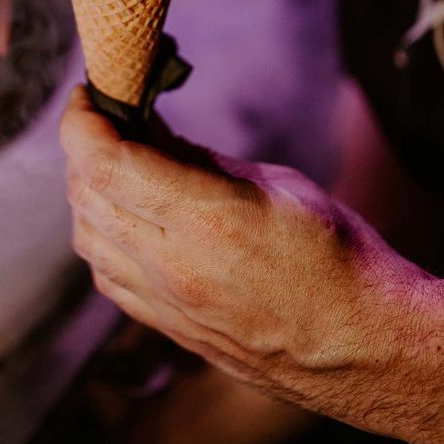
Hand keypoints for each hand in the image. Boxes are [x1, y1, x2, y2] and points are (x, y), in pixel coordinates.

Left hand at [60, 86, 429, 402]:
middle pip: (86, 194)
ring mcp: (164, 302)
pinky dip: (99, 234)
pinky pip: (105, 273)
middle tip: (105, 121)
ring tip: (112, 164)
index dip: (82, 121)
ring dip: (86, 190)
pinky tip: (122, 217)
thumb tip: (148, 133)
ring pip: (86, 236)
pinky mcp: (165, 326)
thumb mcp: (275, 185)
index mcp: (207, 218)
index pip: (105, 162)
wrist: (361, 347)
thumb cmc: (335, 255)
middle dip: (83, 146)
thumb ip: (200, 161)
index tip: (88, 95)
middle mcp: (172, 265)